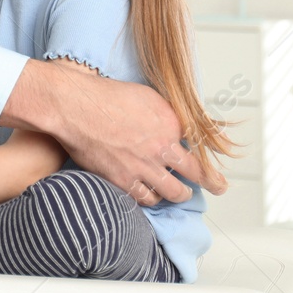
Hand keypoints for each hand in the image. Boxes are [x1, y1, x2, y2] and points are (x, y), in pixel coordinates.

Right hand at [2, 58, 228, 205]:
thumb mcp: (146, 95)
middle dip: (211, 183)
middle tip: (217, 187)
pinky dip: (151, 198)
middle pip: (196, 174)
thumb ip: (166, 114)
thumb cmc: (104, 94)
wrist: (75, 106)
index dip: (207, 153)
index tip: (214, 160)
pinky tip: (151, 197)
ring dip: (179, 194)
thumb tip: (177, 125)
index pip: (199, 144)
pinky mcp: (123, 180)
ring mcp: (143, 167)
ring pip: (173, 192)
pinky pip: (145, 198)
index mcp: (171, 123)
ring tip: (179, 194)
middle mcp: (162, 147)